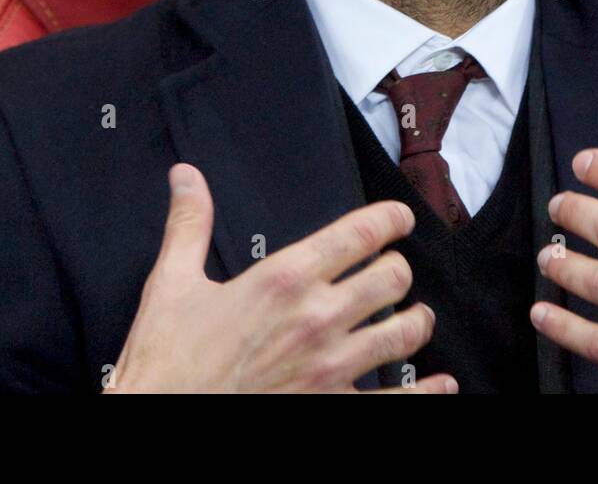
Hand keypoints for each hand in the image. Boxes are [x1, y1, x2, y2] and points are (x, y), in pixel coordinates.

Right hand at [104, 164, 456, 392]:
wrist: (157, 420)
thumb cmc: (166, 364)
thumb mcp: (173, 284)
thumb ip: (189, 224)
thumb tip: (186, 178)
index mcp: (284, 280)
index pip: (360, 233)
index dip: (390, 219)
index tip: (400, 218)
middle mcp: (316, 319)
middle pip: (392, 278)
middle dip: (397, 269)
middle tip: (393, 270)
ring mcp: (330, 368)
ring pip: (405, 333)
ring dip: (415, 321)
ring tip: (415, 317)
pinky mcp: (330, 409)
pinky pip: (397, 401)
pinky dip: (426, 392)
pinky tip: (439, 386)